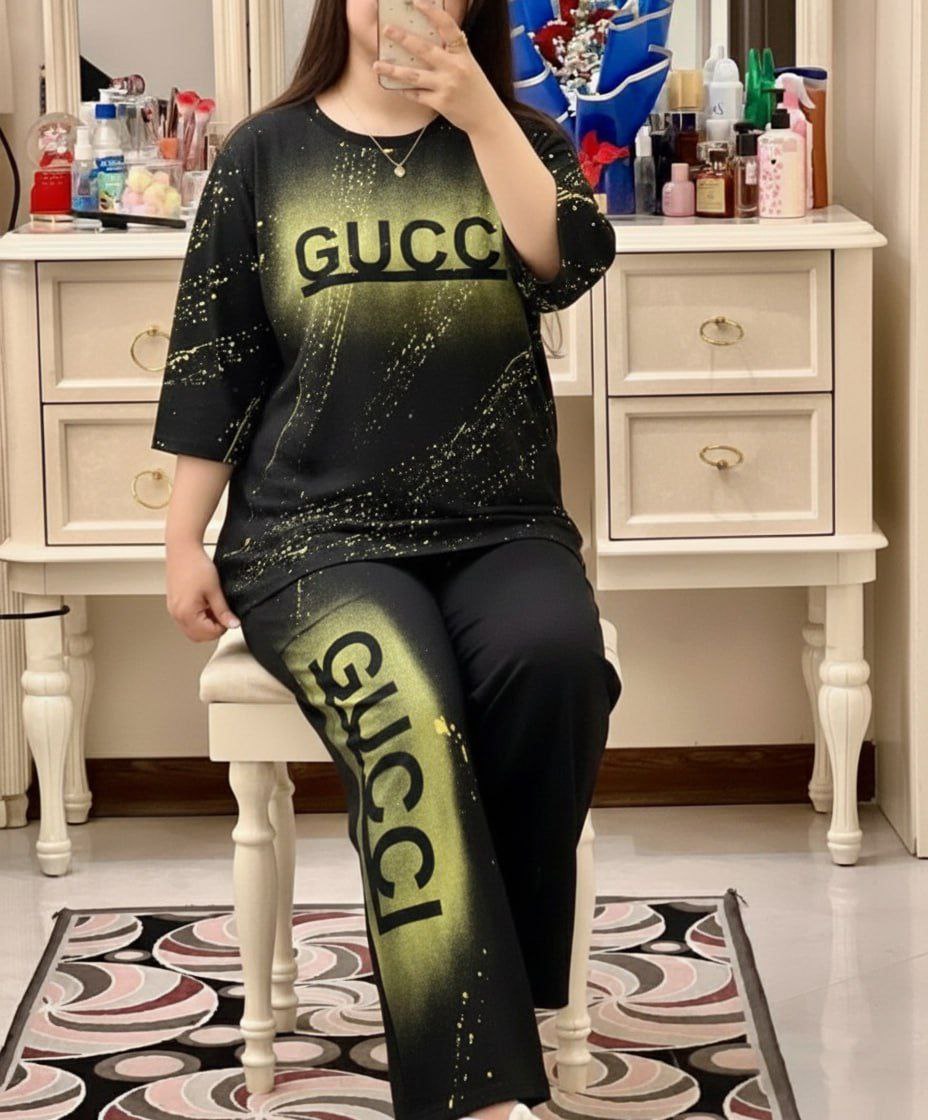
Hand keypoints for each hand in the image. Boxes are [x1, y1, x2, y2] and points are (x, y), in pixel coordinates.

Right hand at [165, 540, 240, 640]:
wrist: (182, 549)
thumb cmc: (196, 566)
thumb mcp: (215, 590)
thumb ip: (223, 611)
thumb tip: (233, 625)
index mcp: (186, 613)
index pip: (208, 634)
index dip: (222, 627)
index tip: (229, 616)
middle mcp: (176, 614)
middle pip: (197, 636)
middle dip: (212, 629)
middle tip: (222, 614)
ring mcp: (173, 610)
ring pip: (191, 630)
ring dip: (204, 625)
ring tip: (213, 607)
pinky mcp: (173, 604)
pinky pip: (185, 621)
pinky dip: (197, 619)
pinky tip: (205, 604)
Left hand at [372, 0, 504, 134]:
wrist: (487, 118)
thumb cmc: (476, 89)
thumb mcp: (469, 65)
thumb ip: (453, 52)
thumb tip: (431, 38)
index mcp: (463, 54)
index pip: (447, 27)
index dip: (432, 12)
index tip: (416, 2)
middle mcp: (454, 68)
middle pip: (424, 49)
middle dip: (403, 38)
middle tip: (387, 29)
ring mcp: (446, 86)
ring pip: (413, 75)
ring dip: (393, 70)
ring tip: (377, 65)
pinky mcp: (440, 103)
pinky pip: (416, 95)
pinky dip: (404, 90)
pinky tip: (393, 86)